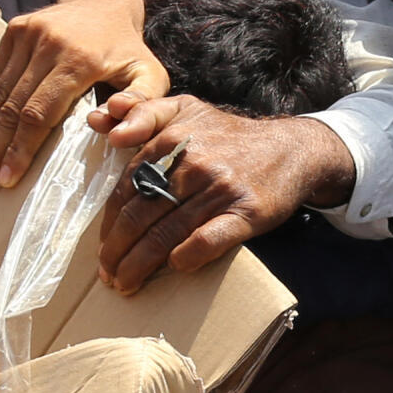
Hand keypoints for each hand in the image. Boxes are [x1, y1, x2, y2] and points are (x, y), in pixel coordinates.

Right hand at [0, 0, 164, 194]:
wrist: (102, 0)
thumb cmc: (125, 49)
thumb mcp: (149, 74)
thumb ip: (141, 103)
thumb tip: (115, 128)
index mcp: (79, 59)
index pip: (40, 113)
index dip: (21, 149)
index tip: (7, 180)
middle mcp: (47, 43)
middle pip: (12, 107)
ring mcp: (25, 34)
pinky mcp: (12, 31)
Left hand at [92, 95, 354, 291]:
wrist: (290, 149)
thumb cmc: (228, 137)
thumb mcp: (185, 108)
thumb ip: (142, 112)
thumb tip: (102, 125)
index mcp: (170, 140)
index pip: (126, 190)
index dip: (109, 225)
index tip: (102, 250)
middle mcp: (191, 163)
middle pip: (140, 215)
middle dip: (117, 252)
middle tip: (107, 276)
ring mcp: (219, 188)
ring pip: (166, 233)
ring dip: (140, 265)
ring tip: (126, 284)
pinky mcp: (246, 211)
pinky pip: (208, 240)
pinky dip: (186, 256)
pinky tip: (174, 268)